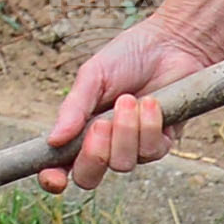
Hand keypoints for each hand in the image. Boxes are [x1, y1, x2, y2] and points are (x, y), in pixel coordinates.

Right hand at [43, 19, 216, 191]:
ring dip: (125, 131)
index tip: (54, 177)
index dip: (53, 178)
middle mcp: (104, 144)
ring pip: (122, 164)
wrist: (171, 45)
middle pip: (89, 177)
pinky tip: (150, 102)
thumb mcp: (92, 77)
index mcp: (78, 130)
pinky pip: (152, 152)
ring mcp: (134, 148)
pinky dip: (149, 126)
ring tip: (129, 99)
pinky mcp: (163, 143)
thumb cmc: (126, 57)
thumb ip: (73, 108)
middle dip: (93, 155)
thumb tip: (52, 140)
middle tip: (99, 125)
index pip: (60, 166)